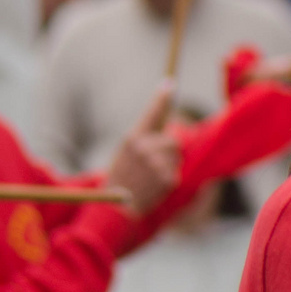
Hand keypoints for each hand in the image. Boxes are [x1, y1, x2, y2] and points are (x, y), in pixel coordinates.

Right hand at [107, 85, 181, 215]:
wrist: (115, 208)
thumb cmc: (120, 177)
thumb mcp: (125, 153)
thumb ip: (144, 140)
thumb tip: (169, 130)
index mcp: (131, 138)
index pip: (151, 114)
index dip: (162, 99)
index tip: (170, 83)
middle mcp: (144, 148)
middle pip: (173, 140)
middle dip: (167, 151)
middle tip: (151, 165)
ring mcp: (156, 163)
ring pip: (176, 156)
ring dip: (168, 165)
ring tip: (150, 175)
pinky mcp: (166, 178)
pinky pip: (175, 172)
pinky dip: (168, 179)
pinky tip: (153, 185)